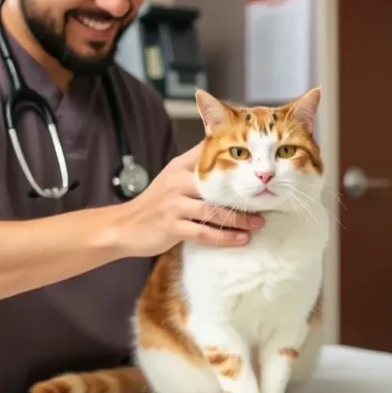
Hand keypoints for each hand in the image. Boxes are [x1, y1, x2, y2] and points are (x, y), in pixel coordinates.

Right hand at [117, 142, 265, 255]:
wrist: (124, 226)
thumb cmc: (156, 202)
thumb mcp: (174, 177)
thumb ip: (197, 167)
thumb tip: (228, 154)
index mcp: (180, 166)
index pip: (210, 153)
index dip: (235, 154)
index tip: (259, 161)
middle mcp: (178, 182)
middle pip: (217, 185)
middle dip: (244, 193)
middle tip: (267, 199)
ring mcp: (174, 205)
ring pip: (214, 211)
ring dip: (240, 218)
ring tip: (259, 222)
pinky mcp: (172, 227)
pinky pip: (204, 233)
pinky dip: (225, 237)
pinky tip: (242, 239)